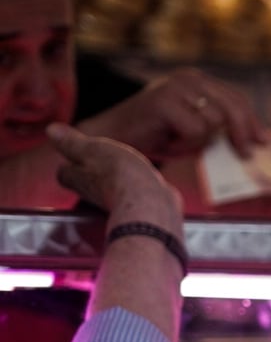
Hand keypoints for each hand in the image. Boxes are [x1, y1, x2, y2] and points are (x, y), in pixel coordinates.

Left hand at [48, 124, 182, 231]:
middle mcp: (91, 196)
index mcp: (76, 178)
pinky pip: (132, 200)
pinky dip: (135, 192)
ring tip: (125, 173)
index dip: (69, 164)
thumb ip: (72, 141)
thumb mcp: (92, 149)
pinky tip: (145, 186)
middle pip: (83, 185)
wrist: (148, 207)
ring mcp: (115, 206)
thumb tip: (51, 130)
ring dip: (114, 183)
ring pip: (108, 193)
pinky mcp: (137, 211)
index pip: (63, 173)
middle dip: (90, 175)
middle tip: (99, 164)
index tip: (74, 156)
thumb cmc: (117, 175)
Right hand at [80, 68, 265, 162]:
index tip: (264, 142)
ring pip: (214, 121)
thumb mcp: (195, 130)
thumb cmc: (158, 136)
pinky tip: (169, 140)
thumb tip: (256, 141)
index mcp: (197, 81)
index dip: (252, 121)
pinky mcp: (164, 101)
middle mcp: (188, 78)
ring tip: (179, 142)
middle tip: (247, 154)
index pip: (236, 98)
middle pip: (232, 106)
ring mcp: (175, 87)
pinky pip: (196, 130)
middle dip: (243, 132)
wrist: (113, 138)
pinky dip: (187, 143)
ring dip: (202, 141)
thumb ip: (220, 129)